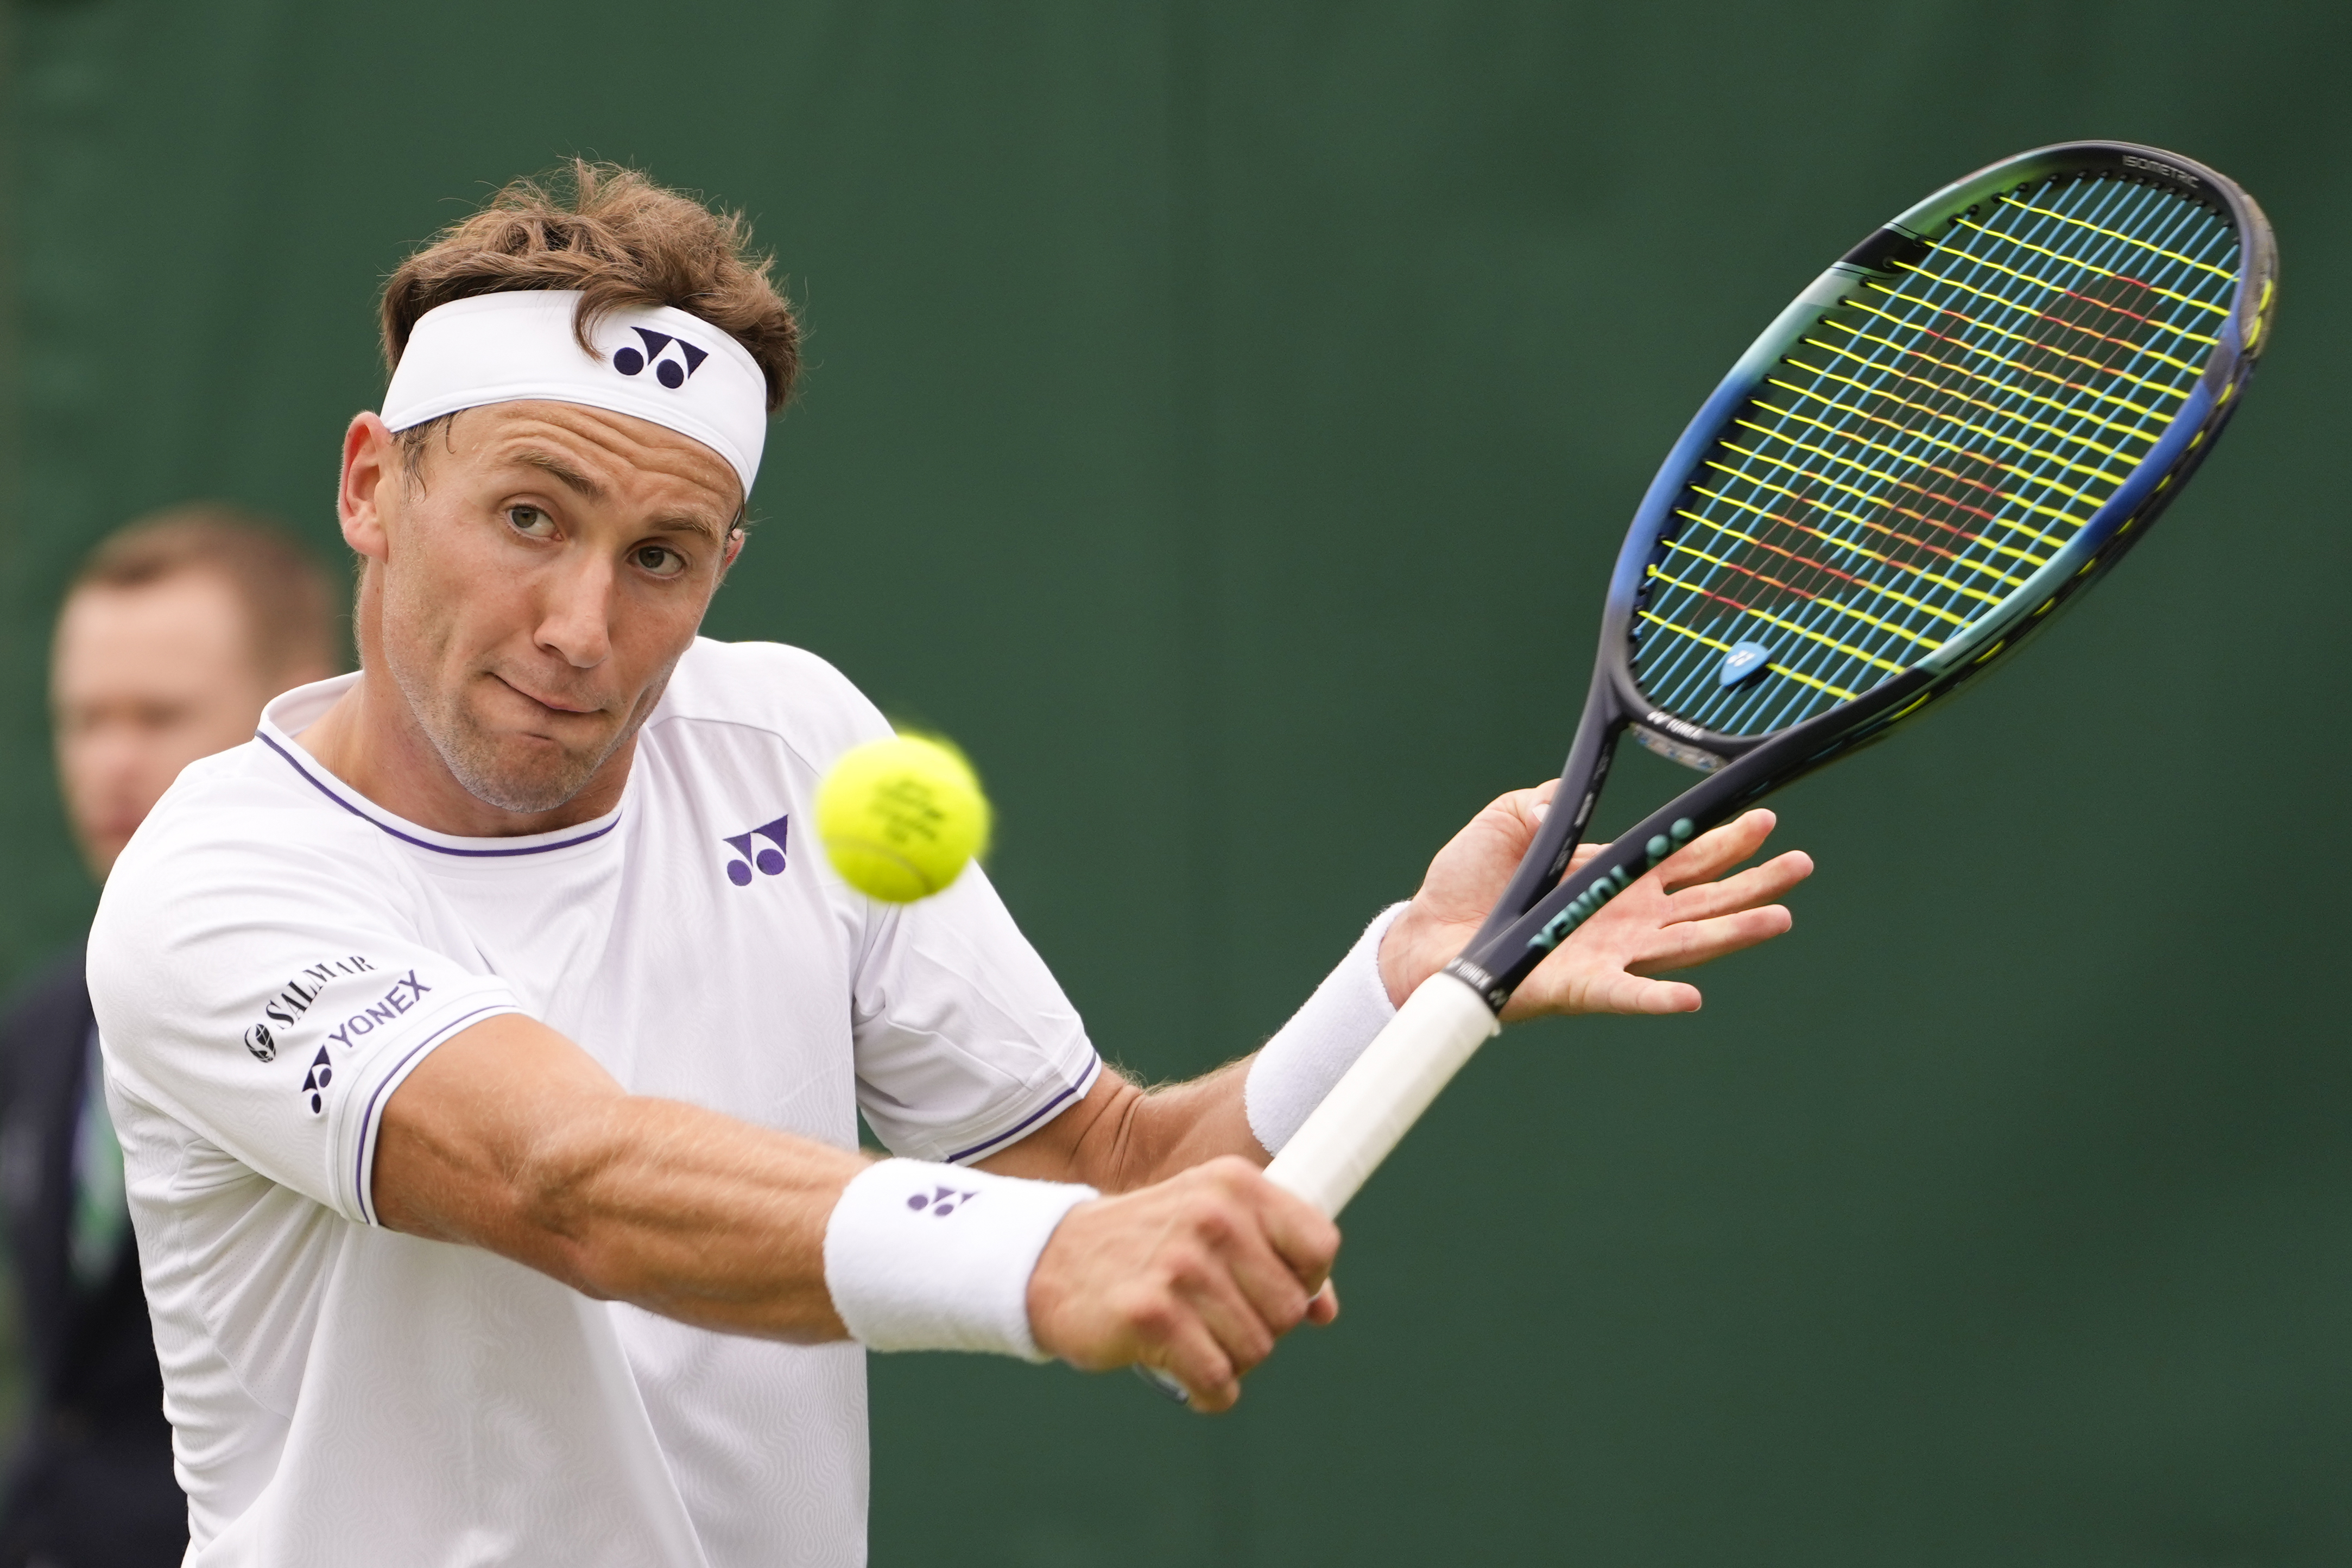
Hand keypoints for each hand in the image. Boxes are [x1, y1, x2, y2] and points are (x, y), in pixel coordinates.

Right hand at [1026, 1156, 1339, 1411]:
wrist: (1050, 1260)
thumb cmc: (1144, 1246)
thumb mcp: (1210, 1223)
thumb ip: (1273, 1257)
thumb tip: (1325, 1312)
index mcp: (1235, 1185)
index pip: (1320, 1246)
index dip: (1303, 1282)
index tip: (1266, 1289)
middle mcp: (1214, 1217)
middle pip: (1289, 1310)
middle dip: (1259, 1329)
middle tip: (1215, 1320)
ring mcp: (1182, 1265)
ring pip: (1256, 1349)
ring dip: (1229, 1361)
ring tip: (1193, 1340)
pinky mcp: (1153, 1314)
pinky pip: (1216, 1380)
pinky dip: (1207, 1392)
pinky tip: (1182, 1373)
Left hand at [1379, 786, 1811, 1019]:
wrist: (1426, 934)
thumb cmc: (1467, 881)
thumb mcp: (1505, 821)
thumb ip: (1539, 801)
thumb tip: (1559, 792)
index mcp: (1614, 877)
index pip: (1684, 858)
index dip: (1723, 840)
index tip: (1763, 818)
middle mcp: (1624, 919)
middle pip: (1704, 902)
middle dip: (1753, 884)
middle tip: (1800, 865)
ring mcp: (1609, 955)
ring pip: (1684, 946)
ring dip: (1732, 935)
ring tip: (1780, 919)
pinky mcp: (1580, 987)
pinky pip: (1626, 995)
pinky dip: (1656, 999)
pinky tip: (1692, 998)